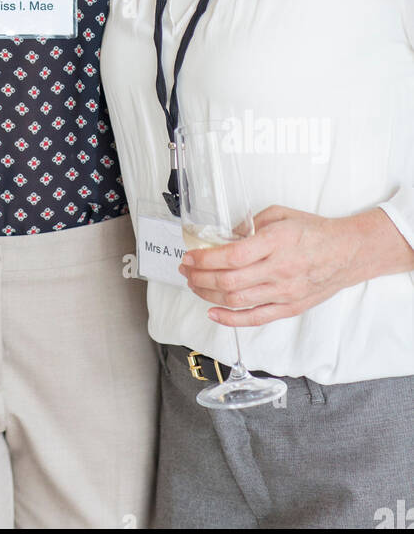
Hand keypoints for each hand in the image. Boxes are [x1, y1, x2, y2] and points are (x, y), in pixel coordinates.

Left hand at [177, 205, 412, 326]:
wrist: (348, 253)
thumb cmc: (314, 231)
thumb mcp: (280, 214)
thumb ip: (251, 224)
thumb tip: (225, 236)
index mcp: (276, 243)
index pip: (232, 256)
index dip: (205, 258)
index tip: (190, 255)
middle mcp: (279, 270)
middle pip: (229, 281)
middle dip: (199, 276)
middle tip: (186, 269)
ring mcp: (284, 293)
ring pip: (237, 300)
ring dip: (208, 294)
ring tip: (194, 284)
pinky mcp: (289, 308)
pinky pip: (255, 318)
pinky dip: (230, 319)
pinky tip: (213, 312)